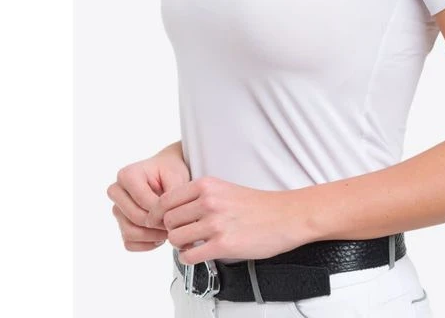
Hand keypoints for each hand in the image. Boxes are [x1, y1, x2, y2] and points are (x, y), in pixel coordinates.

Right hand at [107, 150, 191, 251]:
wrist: (167, 173)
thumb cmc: (171, 172)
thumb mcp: (176, 176)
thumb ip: (172, 196)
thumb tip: (166, 221)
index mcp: (127, 175)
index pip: (144, 201)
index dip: (162, 211)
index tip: (176, 213)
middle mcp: (116, 191)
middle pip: (136, 217)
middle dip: (158, 224)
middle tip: (175, 224)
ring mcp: (117, 209)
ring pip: (130, 233)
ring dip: (152, 236)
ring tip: (169, 230)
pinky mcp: (120, 224)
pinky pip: (129, 243)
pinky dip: (146, 244)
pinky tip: (160, 235)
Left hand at [144, 176, 307, 263]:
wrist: (286, 216)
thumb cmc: (258, 204)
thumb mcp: (225, 188)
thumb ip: (200, 196)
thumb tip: (175, 210)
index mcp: (207, 185)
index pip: (166, 200)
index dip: (158, 214)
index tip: (160, 222)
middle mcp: (208, 201)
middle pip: (168, 220)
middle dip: (172, 230)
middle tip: (182, 234)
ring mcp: (215, 223)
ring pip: (175, 239)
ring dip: (180, 245)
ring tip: (192, 244)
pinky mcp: (223, 244)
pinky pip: (189, 256)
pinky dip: (189, 258)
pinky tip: (199, 254)